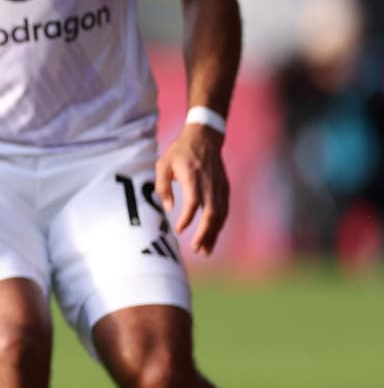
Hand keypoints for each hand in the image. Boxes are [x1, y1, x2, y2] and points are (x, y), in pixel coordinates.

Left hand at [156, 122, 229, 253]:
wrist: (205, 137)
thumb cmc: (179, 152)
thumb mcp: (162, 164)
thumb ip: (162, 187)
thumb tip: (167, 208)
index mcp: (192, 176)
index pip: (194, 201)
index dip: (187, 217)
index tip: (179, 229)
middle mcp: (209, 183)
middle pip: (212, 212)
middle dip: (205, 233)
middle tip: (197, 249)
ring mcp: (220, 186)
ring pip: (221, 214)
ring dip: (214, 233)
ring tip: (205, 250)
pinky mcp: (225, 188)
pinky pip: (224, 210)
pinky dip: (219, 225)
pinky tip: (212, 236)